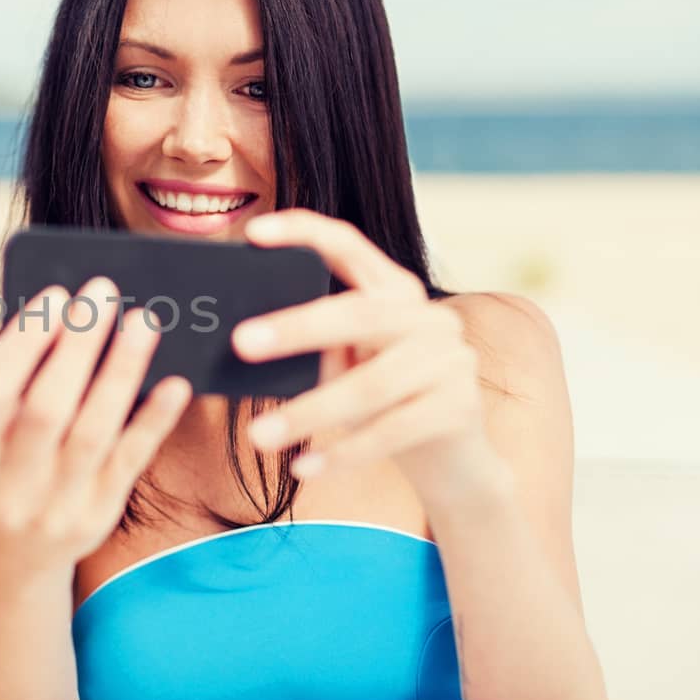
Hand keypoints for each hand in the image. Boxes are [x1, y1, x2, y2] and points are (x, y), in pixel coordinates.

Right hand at [0, 279, 191, 583]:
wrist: (7, 575)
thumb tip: (10, 328)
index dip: (24, 341)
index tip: (55, 295)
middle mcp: (11, 485)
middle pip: (48, 408)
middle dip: (78, 344)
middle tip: (102, 293)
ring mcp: (57, 504)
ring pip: (94, 430)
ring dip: (121, 371)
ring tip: (142, 321)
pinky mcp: (98, 515)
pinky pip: (130, 463)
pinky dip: (152, 422)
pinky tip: (173, 384)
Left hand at [231, 210, 501, 507]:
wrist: (454, 462)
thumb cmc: (382, 406)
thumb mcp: (344, 368)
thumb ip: (310, 348)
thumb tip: (240, 343)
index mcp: (395, 292)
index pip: (350, 245)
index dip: (304, 232)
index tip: (253, 234)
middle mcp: (429, 317)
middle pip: (359, 313)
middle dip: (295, 328)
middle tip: (240, 342)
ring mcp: (451, 359)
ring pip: (371, 384)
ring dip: (309, 413)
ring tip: (259, 436)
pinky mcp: (459, 407)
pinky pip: (392, 431)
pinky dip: (343, 453)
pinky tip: (304, 468)